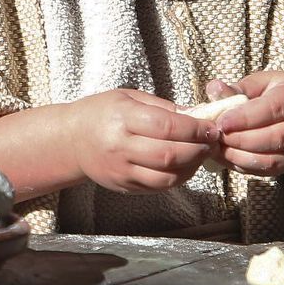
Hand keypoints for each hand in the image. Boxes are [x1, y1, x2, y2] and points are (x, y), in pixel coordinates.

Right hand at [66, 89, 217, 193]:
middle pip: (169, 154)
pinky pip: (159, 187)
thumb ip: (162, 107)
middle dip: (198, 149)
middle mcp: (120, 147)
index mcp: (121, 119)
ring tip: (200, 154)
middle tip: (212, 141)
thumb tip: (197, 116)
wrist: (72, 140)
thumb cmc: (100, 113)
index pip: (166, 126)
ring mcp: (122, 170)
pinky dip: (178, 177)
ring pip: (167, 176)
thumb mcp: (128, 97)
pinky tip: (184, 165)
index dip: (195, 129)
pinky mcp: (125, 186)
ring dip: (192, 167)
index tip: (211, 127)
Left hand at [213, 72, 283, 182]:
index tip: (222, 122)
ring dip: (240, 156)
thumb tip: (214, 88)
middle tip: (218, 135)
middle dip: (241, 139)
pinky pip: (267, 171)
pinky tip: (224, 156)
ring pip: (273, 160)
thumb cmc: (277, 94)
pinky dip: (242, 166)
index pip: (274, 108)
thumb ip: (238, 88)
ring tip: (217, 146)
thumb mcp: (262, 83)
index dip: (246, 118)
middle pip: (276, 138)